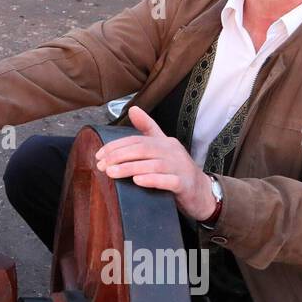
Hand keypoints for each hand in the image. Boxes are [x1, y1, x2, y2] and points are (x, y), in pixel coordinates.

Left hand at [93, 107, 214, 220]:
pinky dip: (152, 180)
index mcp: (164, 142)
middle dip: (119, 156)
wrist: (202, 192)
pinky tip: (137, 181)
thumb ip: (147, 129)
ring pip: (153, 165)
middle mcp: (172, 152)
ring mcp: (180, 168)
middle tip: (101, 165)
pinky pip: (168, 181)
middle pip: (142, 150)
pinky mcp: (184, 184)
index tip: (99, 154)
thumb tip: (133, 109)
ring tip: (111, 173)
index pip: (136, 140)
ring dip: (129, 168)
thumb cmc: (177, 170)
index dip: (116, 146)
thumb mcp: (163, 147)